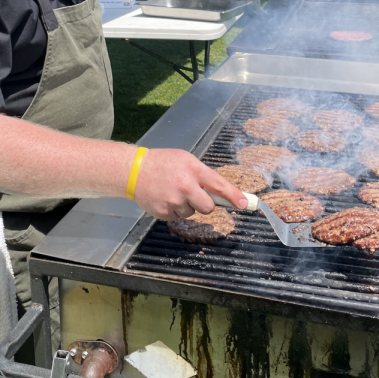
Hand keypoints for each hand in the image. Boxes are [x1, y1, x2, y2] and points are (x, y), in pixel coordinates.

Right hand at [132, 148, 247, 220]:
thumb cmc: (163, 162)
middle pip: (208, 207)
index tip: (245, 204)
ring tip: (172, 192)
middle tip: (193, 193)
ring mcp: (173, 201)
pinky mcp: (163, 212)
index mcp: (193, 169)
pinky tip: (164, 197)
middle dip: (204, 203)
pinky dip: (174, 210)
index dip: (234, 196)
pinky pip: (178, 217)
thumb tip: (221, 193)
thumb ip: (203, 175)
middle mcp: (185, 186)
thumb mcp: (185, 160)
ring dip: (186, 206)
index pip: (219, 185)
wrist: (134, 171)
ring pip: (192, 213)